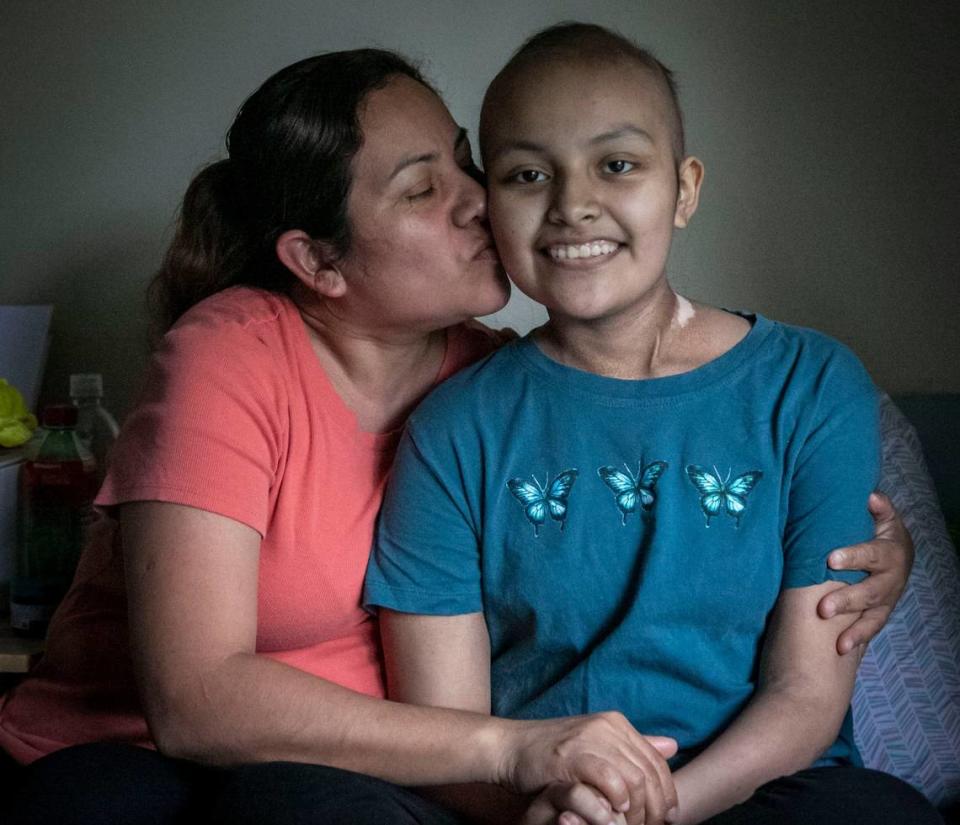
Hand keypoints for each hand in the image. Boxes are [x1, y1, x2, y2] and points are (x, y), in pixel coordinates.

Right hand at [499, 712, 677, 823]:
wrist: (511, 746)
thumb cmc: (553, 752)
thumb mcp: (597, 745)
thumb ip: (632, 747)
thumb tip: (672, 747)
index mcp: (617, 723)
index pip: (657, 761)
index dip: (668, 793)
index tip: (670, 818)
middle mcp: (607, 727)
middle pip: (649, 772)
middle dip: (657, 807)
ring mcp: (589, 739)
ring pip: (634, 778)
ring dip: (639, 810)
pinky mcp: (571, 755)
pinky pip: (608, 779)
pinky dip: (617, 799)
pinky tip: (615, 812)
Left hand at [818, 492, 913, 653]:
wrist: (900, 554)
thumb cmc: (880, 531)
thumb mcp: (883, 517)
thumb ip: (879, 508)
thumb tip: (871, 496)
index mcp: (891, 551)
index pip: (872, 554)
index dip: (854, 557)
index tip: (830, 559)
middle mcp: (892, 578)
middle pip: (871, 591)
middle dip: (847, 600)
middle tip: (823, 608)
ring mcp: (887, 599)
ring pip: (872, 614)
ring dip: (854, 627)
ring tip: (836, 639)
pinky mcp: (881, 612)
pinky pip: (871, 627)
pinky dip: (858, 638)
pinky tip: (842, 648)